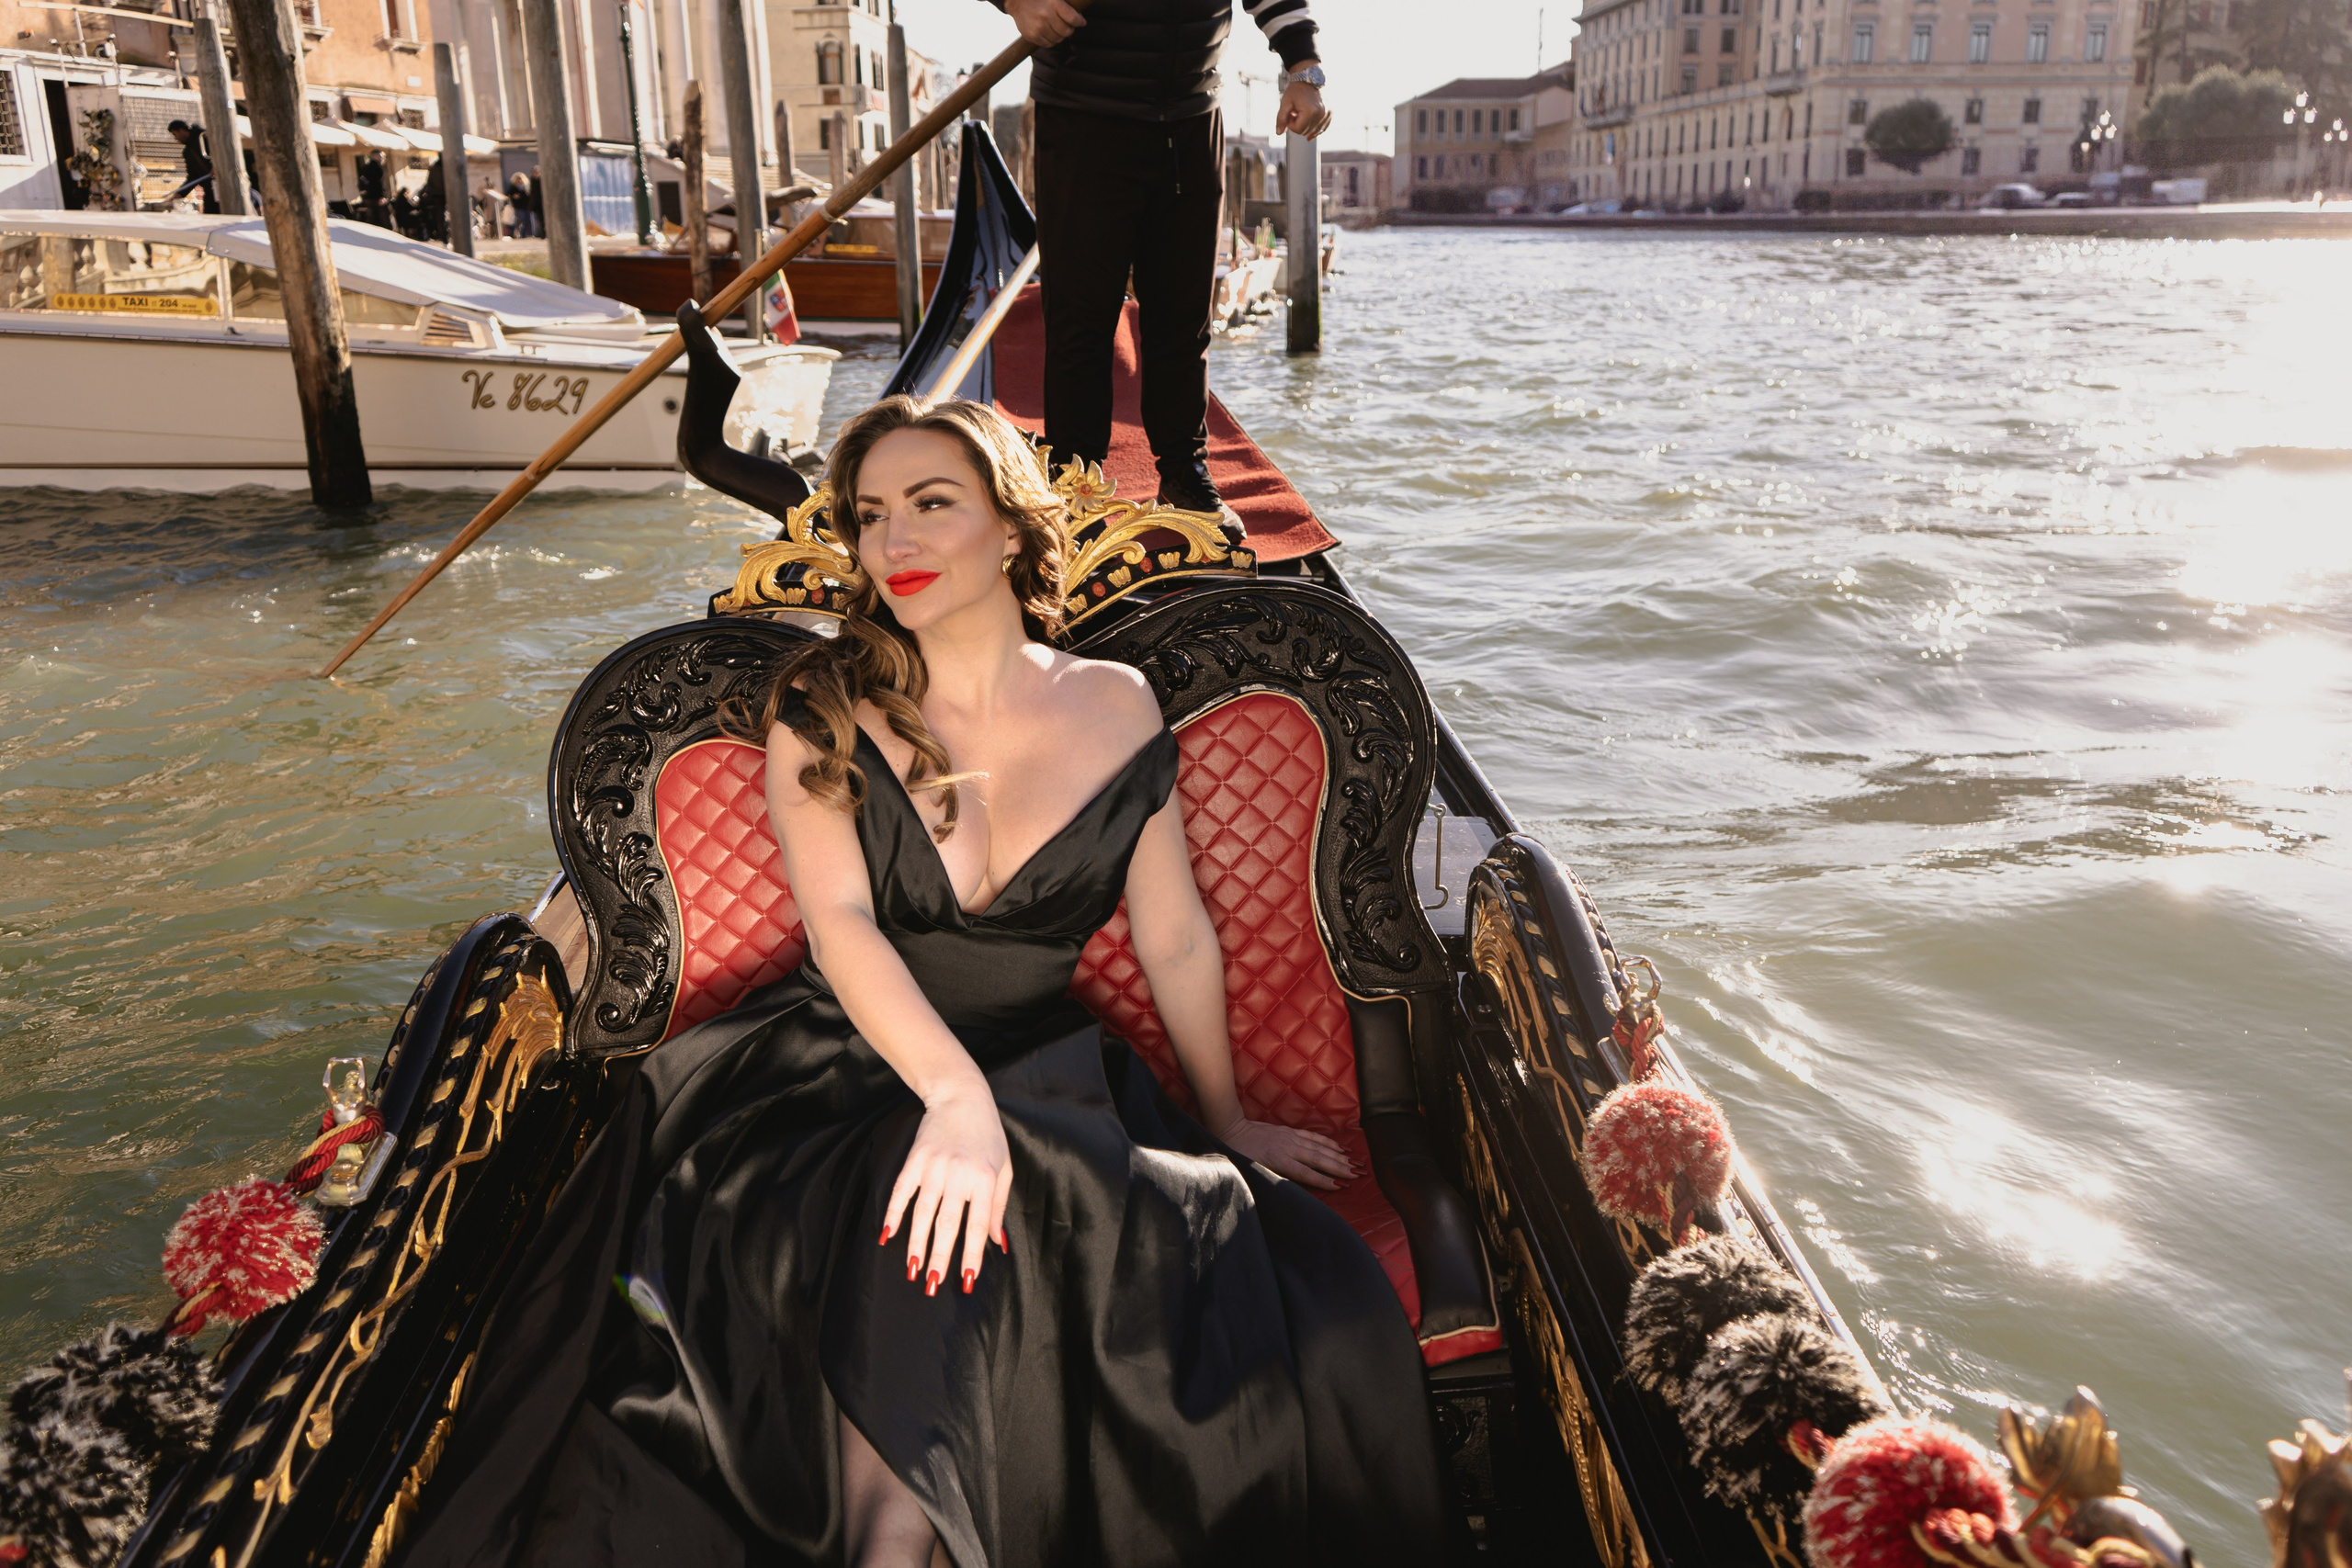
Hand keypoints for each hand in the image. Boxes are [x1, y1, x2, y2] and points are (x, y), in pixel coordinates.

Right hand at [881, 1085, 1011, 1296]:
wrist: (962, 1097)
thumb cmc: (988, 1135)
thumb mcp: (1003, 1168)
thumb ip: (999, 1206)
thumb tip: (997, 1243)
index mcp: (985, 1179)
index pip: (977, 1225)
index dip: (972, 1255)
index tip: (966, 1280)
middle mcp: (959, 1174)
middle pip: (947, 1224)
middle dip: (939, 1257)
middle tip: (932, 1285)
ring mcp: (934, 1166)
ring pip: (922, 1213)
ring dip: (915, 1243)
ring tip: (912, 1270)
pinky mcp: (915, 1159)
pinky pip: (902, 1192)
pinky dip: (893, 1213)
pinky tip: (887, 1234)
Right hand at [1008, 0, 1083, 46]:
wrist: (1017, 2)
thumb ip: (1066, 7)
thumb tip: (1080, 20)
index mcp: (1054, 3)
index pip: (1073, 19)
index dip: (1079, 22)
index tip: (1081, 22)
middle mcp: (1046, 15)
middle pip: (1067, 31)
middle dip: (1069, 29)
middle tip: (1067, 25)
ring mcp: (1038, 27)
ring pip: (1058, 39)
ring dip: (1060, 35)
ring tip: (1056, 28)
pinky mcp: (1032, 36)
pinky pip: (1048, 44)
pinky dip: (1051, 40)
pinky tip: (1048, 32)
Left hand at [1221, 1116, 1357, 1190]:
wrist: (1231, 1130)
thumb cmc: (1241, 1155)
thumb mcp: (1253, 1171)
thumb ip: (1273, 1178)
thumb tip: (1292, 1189)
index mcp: (1278, 1160)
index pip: (1307, 1173)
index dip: (1324, 1180)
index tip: (1341, 1186)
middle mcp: (1288, 1148)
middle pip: (1319, 1159)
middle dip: (1340, 1168)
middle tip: (1358, 1175)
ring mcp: (1291, 1138)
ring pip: (1320, 1148)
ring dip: (1339, 1156)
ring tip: (1356, 1163)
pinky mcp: (1290, 1131)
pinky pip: (1314, 1137)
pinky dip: (1328, 1143)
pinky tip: (1340, 1148)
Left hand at [1275, 81, 1331, 138]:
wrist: (1309, 78)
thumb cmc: (1296, 90)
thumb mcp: (1285, 103)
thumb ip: (1281, 118)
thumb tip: (1278, 133)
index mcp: (1310, 112)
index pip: (1298, 130)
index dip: (1291, 123)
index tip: (1290, 112)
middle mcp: (1321, 114)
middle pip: (1306, 131)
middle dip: (1298, 124)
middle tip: (1295, 112)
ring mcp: (1328, 114)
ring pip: (1313, 131)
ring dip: (1305, 124)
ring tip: (1302, 112)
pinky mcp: (1330, 114)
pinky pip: (1322, 128)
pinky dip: (1315, 128)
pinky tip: (1310, 126)